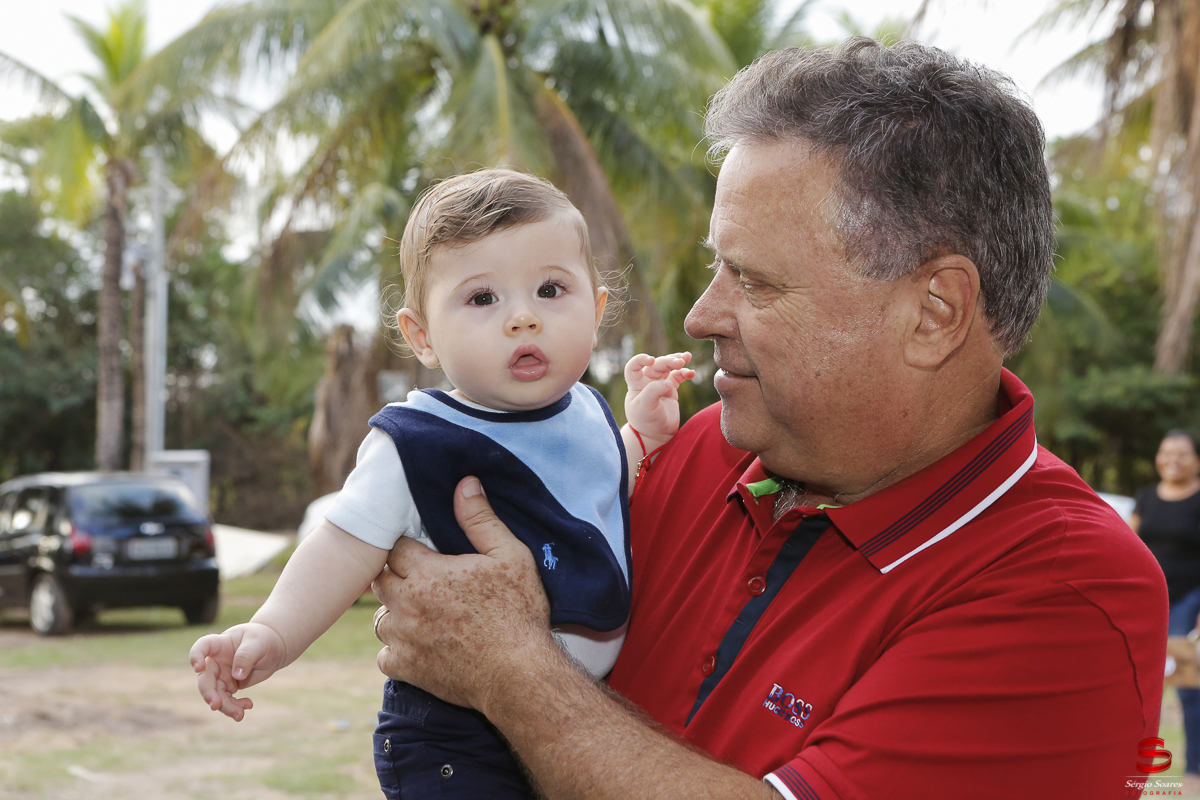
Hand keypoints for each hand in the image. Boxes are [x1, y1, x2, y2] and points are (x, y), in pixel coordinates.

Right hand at [189, 623, 285, 720]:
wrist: (274, 648)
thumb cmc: (263, 639)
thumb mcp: (258, 643)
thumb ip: (246, 656)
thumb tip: (237, 675)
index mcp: (220, 644)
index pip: (202, 646)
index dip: (195, 656)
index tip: (198, 667)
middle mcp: (217, 661)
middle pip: (205, 678)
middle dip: (209, 693)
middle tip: (216, 705)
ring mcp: (222, 674)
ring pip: (216, 694)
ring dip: (225, 706)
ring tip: (240, 715)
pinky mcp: (230, 685)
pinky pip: (227, 699)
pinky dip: (235, 706)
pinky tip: (248, 706)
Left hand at [371, 476, 552, 710]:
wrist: (520, 675)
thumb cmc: (519, 613)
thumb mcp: (510, 556)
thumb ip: (481, 519)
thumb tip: (465, 484)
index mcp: (427, 573)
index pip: (396, 549)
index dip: (410, 548)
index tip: (427, 554)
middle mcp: (406, 605)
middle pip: (380, 580)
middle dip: (397, 576)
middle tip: (424, 580)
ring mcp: (403, 639)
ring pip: (380, 617)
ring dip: (396, 612)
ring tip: (422, 612)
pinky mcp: (407, 669)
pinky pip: (385, 654)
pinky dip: (398, 649)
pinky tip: (421, 645)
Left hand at [624, 352, 694, 442]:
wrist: (657, 435)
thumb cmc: (646, 422)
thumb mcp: (645, 407)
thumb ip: (654, 391)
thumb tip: (668, 381)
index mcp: (636, 385)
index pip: (634, 366)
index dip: (640, 360)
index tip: (651, 360)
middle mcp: (647, 382)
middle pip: (656, 365)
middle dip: (668, 361)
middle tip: (680, 362)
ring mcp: (660, 385)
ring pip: (668, 367)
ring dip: (677, 361)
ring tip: (687, 358)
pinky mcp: (671, 389)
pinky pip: (678, 376)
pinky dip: (685, 373)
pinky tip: (692, 373)